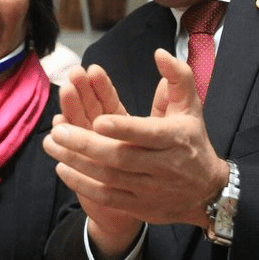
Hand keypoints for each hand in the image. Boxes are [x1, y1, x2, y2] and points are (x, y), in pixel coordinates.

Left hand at [45, 50, 228, 257]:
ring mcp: (150, 189)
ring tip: (51, 144)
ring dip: (76, 163)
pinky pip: (107, 197)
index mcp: (175, 138)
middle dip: (86, 144)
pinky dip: (82, 185)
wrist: (207, 192)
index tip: (98, 120)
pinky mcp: (139, 205)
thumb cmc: (192, 141)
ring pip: (109, 178)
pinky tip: (62, 168)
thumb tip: (159, 53)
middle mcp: (164, 166)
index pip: (146, 134)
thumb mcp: (191, 106)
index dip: (122, 128)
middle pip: (120, 157)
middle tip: (58, 130)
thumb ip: (178, 77)